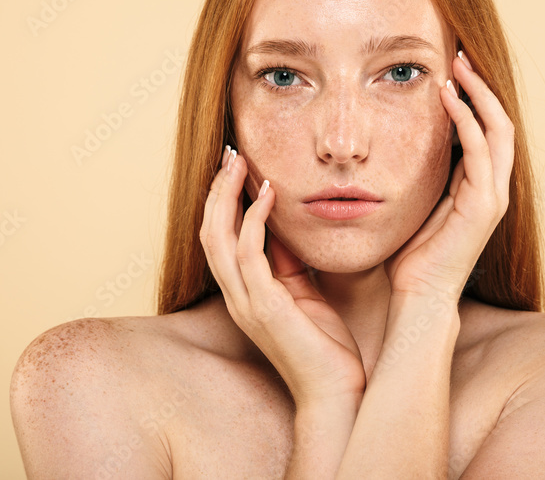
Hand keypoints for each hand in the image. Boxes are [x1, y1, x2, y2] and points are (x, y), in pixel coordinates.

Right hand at [200, 147, 365, 406]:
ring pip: (218, 238)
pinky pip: (249, 254)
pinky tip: (268, 194)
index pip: (218, 237)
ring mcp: (246, 303)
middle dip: (217, 189)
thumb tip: (284, 225)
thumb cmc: (324, 345)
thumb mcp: (304, 293)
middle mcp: (236, 296)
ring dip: (226, 196)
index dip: (221, 200)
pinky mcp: (265, 308)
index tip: (234, 165)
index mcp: (243, 293)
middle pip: (208, 231)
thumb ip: (288, 262)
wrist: (336, 392)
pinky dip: (254, 219)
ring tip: (240, 162)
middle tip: (230, 153)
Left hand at [383, 52, 514, 302]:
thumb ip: (417, 174)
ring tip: (457, 66)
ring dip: (478, 94)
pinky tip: (447, 98)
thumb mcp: (414, 202)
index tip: (451, 70)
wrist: (417, 297)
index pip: (486, 131)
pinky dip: (467, 120)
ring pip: (498, 130)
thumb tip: (393, 143)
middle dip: (481, 86)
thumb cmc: (410, 255)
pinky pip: (480, 151)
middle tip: (459, 56)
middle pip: (500, 123)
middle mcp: (492, 188)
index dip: (474, 98)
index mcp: (478, 186)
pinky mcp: (484, 206)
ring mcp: (493, 196)